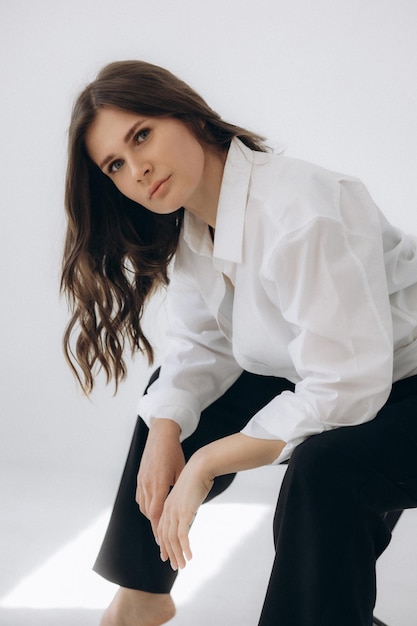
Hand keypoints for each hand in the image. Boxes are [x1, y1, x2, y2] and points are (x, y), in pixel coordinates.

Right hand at [136, 419, 184, 538]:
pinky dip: (146, 506)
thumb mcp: (181, 471)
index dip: (159, 529)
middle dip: (155, 528)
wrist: (160, 435)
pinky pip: (140, 497)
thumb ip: (180, 488)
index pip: (156, 513)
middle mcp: (147, 484)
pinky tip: (153, 509)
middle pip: (149, 513)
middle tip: (161, 542)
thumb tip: (187, 504)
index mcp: (158, 484)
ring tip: (159, 528)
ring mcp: (141, 481)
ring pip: (144, 506)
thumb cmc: (174, 452)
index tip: (163, 542)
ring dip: (151, 517)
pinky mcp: (140, 477)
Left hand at [156, 433, 285, 569]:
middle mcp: (168, 509)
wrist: (200, 465)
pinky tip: (190, 556)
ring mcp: (175, 511)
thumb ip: (186, 501)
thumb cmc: (197, 475)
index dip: (163, 543)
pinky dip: (185, 548)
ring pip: (172, 539)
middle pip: (165, 537)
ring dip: (178, 554)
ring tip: (183, 565)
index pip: (162, 528)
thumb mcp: (188, 490)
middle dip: (170, 553)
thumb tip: (189, 509)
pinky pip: (182, 536)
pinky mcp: (184, 512)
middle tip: (175, 566)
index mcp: (167, 503)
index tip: (166, 554)